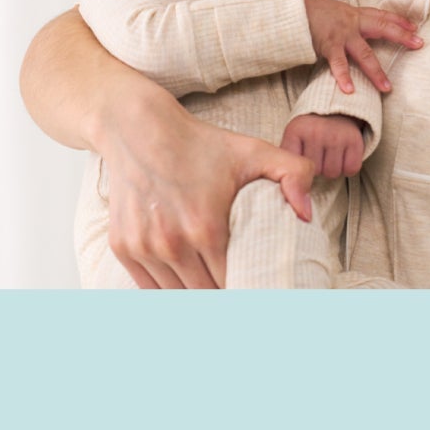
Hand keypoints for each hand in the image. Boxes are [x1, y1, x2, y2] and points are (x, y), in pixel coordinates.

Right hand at [102, 94, 315, 288]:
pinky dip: (169, 293)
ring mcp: (144, 248)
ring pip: (177, 298)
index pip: (234, 285)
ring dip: (197, 301)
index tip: (262, 294)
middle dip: (226, 300)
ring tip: (217, 300)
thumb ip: (293, 174)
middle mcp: (172, 244)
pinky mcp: (123, 247)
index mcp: (207, 228)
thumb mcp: (253, 151)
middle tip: (244, 298)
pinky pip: (150, 289)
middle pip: (205, 297)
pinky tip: (187, 292)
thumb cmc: (199, 144)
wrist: (138, 129)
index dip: (250, 293)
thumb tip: (306, 215)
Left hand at [280, 113, 367, 178]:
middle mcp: (316, 132)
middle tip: (320, 153)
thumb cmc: (312, 129)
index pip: (295, 167)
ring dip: (333, 168)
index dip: (301, 167)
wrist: (337, 108)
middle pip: (315, 172)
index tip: (305, 156)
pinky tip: (344, 155)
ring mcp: (336, 135)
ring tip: (331, 154)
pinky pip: (351, 169)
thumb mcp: (293, 136)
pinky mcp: (354, 140)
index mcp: (295, 131)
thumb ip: (288, 157)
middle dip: (318, 167)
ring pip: (333, 173)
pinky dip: (348, 167)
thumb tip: (286, 189)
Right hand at [303, 0, 422, 93]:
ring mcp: (341, 34)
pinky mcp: (328, 45)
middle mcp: (351, 22)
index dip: (400, 20)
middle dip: (401, 36)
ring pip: (364, 54)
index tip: (416, 27)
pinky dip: (343, 77)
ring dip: (376, 72)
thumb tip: (360, 34)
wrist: (290, 11)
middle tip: (419, 44)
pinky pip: (338, 63)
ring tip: (387, 88)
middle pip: (382, 27)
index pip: (382, 15)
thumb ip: (349, 23)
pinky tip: (350, 90)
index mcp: (354, 15)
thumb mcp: (334, 14)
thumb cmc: (311, 14)